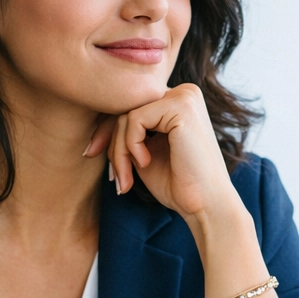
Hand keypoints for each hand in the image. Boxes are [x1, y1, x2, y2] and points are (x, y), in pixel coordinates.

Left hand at [84, 83, 238, 224]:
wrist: (206, 205)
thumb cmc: (178, 184)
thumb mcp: (143, 151)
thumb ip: (126, 132)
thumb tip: (94, 122)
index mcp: (177, 101)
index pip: (130, 106)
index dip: (107, 132)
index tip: (92, 155)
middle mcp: (183, 92)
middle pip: (125, 107)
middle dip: (111, 144)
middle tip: (114, 176)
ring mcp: (184, 97)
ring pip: (126, 115)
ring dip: (119, 152)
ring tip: (127, 178)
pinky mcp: (181, 106)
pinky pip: (134, 120)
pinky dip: (131, 146)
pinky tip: (146, 163)